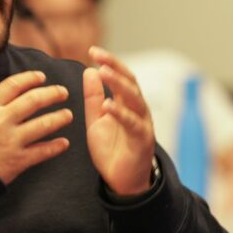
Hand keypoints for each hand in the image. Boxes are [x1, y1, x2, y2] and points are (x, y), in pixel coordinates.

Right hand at [0, 70, 72, 184]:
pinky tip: (64, 143)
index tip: (42, 77)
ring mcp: (11, 141)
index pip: (13, 85)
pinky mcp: (18, 160)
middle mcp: (1, 121)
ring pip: (43, 124)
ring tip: (68, 115)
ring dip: (60, 118)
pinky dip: (56, 147)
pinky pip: (43, 151)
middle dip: (52, 94)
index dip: (30, 78)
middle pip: (33, 100)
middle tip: (63, 92)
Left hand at [84, 47, 155, 195]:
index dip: (109, 62)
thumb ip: (93, 98)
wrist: (122, 181)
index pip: (120, 76)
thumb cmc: (111, 150)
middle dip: (114, 66)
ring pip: (134, 98)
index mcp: (126, 103)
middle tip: (98, 55)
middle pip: (129, 81)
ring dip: (119, 83)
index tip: (93, 51)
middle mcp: (137, 109)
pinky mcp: (142, 139)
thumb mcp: (96, 121)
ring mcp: (142, 123)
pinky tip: (108, 105)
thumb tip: (90, 71)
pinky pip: (133, 123)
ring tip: (103, 72)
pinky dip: (121, 113)